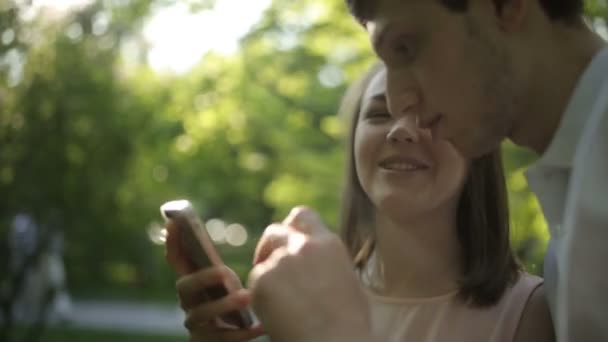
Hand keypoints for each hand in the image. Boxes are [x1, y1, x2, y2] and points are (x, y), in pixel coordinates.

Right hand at [165, 222, 264, 341]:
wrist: (238, 338)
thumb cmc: (237, 307)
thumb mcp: (231, 285)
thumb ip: (226, 271)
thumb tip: (258, 238)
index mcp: (194, 283)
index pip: (177, 260)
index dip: (173, 242)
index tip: (173, 222)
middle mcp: (189, 302)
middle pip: (183, 286)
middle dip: (203, 277)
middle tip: (226, 271)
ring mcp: (196, 325)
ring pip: (201, 314)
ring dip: (223, 304)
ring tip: (247, 296)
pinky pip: (221, 339)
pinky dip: (241, 333)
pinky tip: (260, 326)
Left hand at [248, 207, 372, 341]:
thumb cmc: (348, 326)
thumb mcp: (348, 282)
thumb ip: (328, 262)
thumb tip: (317, 262)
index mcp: (329, 244)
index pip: (303, 216)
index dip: (291, 227)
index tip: (287, 242)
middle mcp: (304, 246)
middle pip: (275, 231)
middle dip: (268, 247)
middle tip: (267, 266)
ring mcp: (282, 261)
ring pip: (263, 263)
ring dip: (266, 278)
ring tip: (281, 306)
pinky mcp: (262, 279)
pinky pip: (254, 283)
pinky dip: (259, 298)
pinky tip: (275, 315)